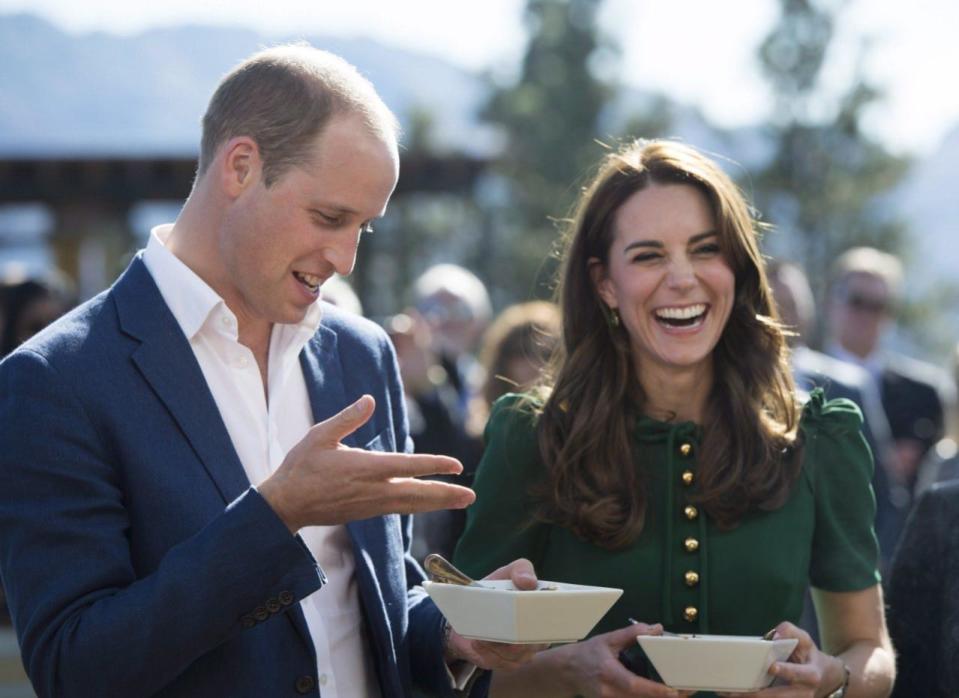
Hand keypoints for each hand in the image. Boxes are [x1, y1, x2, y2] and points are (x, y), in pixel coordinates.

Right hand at [259, 395, 474, 530]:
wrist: (285, 505)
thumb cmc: (301, 467)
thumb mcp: (319, 436)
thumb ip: (347, 419)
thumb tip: (369, 400)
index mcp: (364, 468)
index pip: (406, 467)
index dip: (434, 466)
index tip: (456, 466)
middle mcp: (373, 489)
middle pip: (417, 493)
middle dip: (445, 494)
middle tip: (471, 496)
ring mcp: (371, 504)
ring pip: (411, 504)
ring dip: (438, 502)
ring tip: (462, 501)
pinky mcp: (367, 512)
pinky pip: (399, 509)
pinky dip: (419, 506)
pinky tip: (430, 503)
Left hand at [445, 558, 547, 670]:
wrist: (471, 611)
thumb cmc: (496, 590)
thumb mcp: (507, 574)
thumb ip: (521, 569)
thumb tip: (529, 581)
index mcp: (544, 613)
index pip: (554, 623)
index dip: (545, 623)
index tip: (528, 618)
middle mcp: (538, 636)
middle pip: (534, 644)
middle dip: (518, 639)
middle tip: (505, 630)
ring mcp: (523, 652)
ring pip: (516, 655)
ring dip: (498, 645)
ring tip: (483, 633)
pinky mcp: (506, 662)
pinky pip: (501, 663)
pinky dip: (488, 653)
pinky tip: (478, 642)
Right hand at [551, 623, 684, 697]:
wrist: (566, 673)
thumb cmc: (587, 654)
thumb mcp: (607, 639)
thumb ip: (631, 634)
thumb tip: (656, 628)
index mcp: (608, 674)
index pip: (635, 686)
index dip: (655, 690)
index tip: (675, 690)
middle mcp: (610, 693)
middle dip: (666, 697)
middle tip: (688, 691)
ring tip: (681, 693)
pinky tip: (662, 693)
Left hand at [717, 622, 846, 696]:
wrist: (824, 675)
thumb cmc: (808, 653)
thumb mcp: (804, 638)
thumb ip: (789, 631)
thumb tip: (774, 637)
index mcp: (811, 675)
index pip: (797, 673)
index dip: (785, 671)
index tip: (771, 667)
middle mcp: (804, 692)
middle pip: (779, 696)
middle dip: (757, 694)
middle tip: (736, 691)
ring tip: (729, 694)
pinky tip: (735, 696)